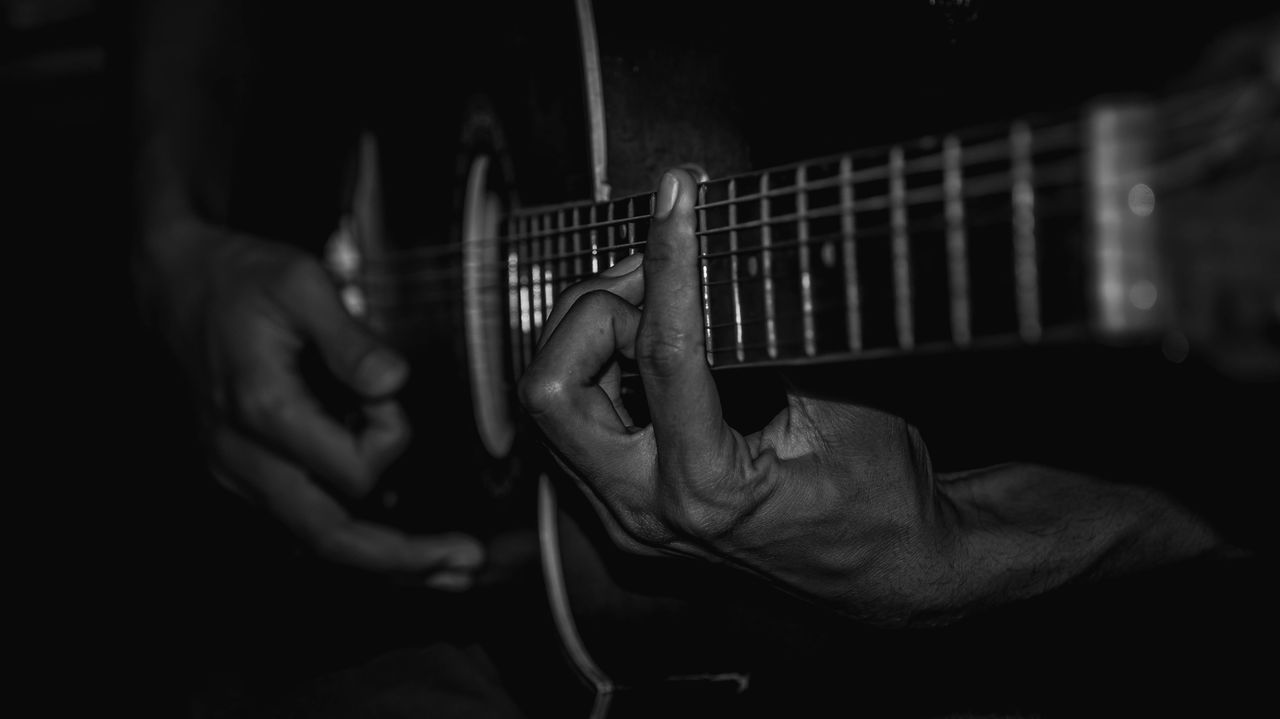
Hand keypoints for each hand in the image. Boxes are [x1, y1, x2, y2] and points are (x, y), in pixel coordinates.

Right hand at [139, 220, 483, 587]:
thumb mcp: (300, 282)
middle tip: (467, 561)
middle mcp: (244, 457)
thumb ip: (349, 337)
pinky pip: (296, 527)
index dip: (390, 437)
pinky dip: (349, 546)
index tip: (388, 393)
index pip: (352, 467)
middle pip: (329, 536)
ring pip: (312, 543)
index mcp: (263, 410)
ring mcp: (236, 473)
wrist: (173, 285)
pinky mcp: (240, 476)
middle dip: (403, 556)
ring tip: (445, 572)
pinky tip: (396, 553)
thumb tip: (391, 383)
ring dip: (381, 563)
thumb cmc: (239, 278)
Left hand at [518, 169, 1228, 626]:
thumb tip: (736, 253)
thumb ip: (781, 336)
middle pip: (554, 387)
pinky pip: (577, 423)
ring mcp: (628, 516)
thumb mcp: (846, 406)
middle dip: (595, 310)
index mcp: (708, 491)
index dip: (670, 258)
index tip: (678, 193)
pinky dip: (600, 366)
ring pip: (553, 404)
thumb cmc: (883, 500)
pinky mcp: (626, 507)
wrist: (889, 574)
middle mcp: (646, 511)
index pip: (663, 353)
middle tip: (660, 268)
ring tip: (661, 296)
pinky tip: (652, 338)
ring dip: (591, 335)